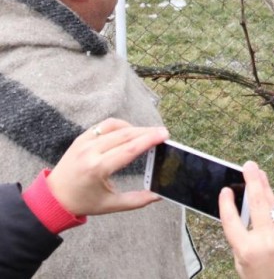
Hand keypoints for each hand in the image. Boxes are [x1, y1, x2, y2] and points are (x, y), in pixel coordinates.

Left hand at [46, 118, 168, 215]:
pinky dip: (120, 125)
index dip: (148, 140)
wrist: (52, 197)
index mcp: (98, 169)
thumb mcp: (110, 205)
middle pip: (125, 135)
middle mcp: (91, 152)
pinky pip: (105, 125)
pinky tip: (129, 132)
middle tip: (163, 133)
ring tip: (147, 134)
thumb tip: (159, 196)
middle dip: (147, 132)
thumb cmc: (82, 202)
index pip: (129, 149)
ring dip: (134, 128)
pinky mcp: (81, 137)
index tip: (164, 134)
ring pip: (116, 126)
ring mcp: (84, 142)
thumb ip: (136, 200)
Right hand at [219, 161, 273, 278]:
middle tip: (248, 165)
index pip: (231, 222)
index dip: (226, 204)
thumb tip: (244, 212)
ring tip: (259, 173)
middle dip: (252, 180)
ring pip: (271, 203)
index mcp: (246, 252)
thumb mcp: (246, 267)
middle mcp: (264, 241)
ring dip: (265, 186)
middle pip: (256, 202)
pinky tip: (270, 197)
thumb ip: (243, 242)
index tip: (225, 190)